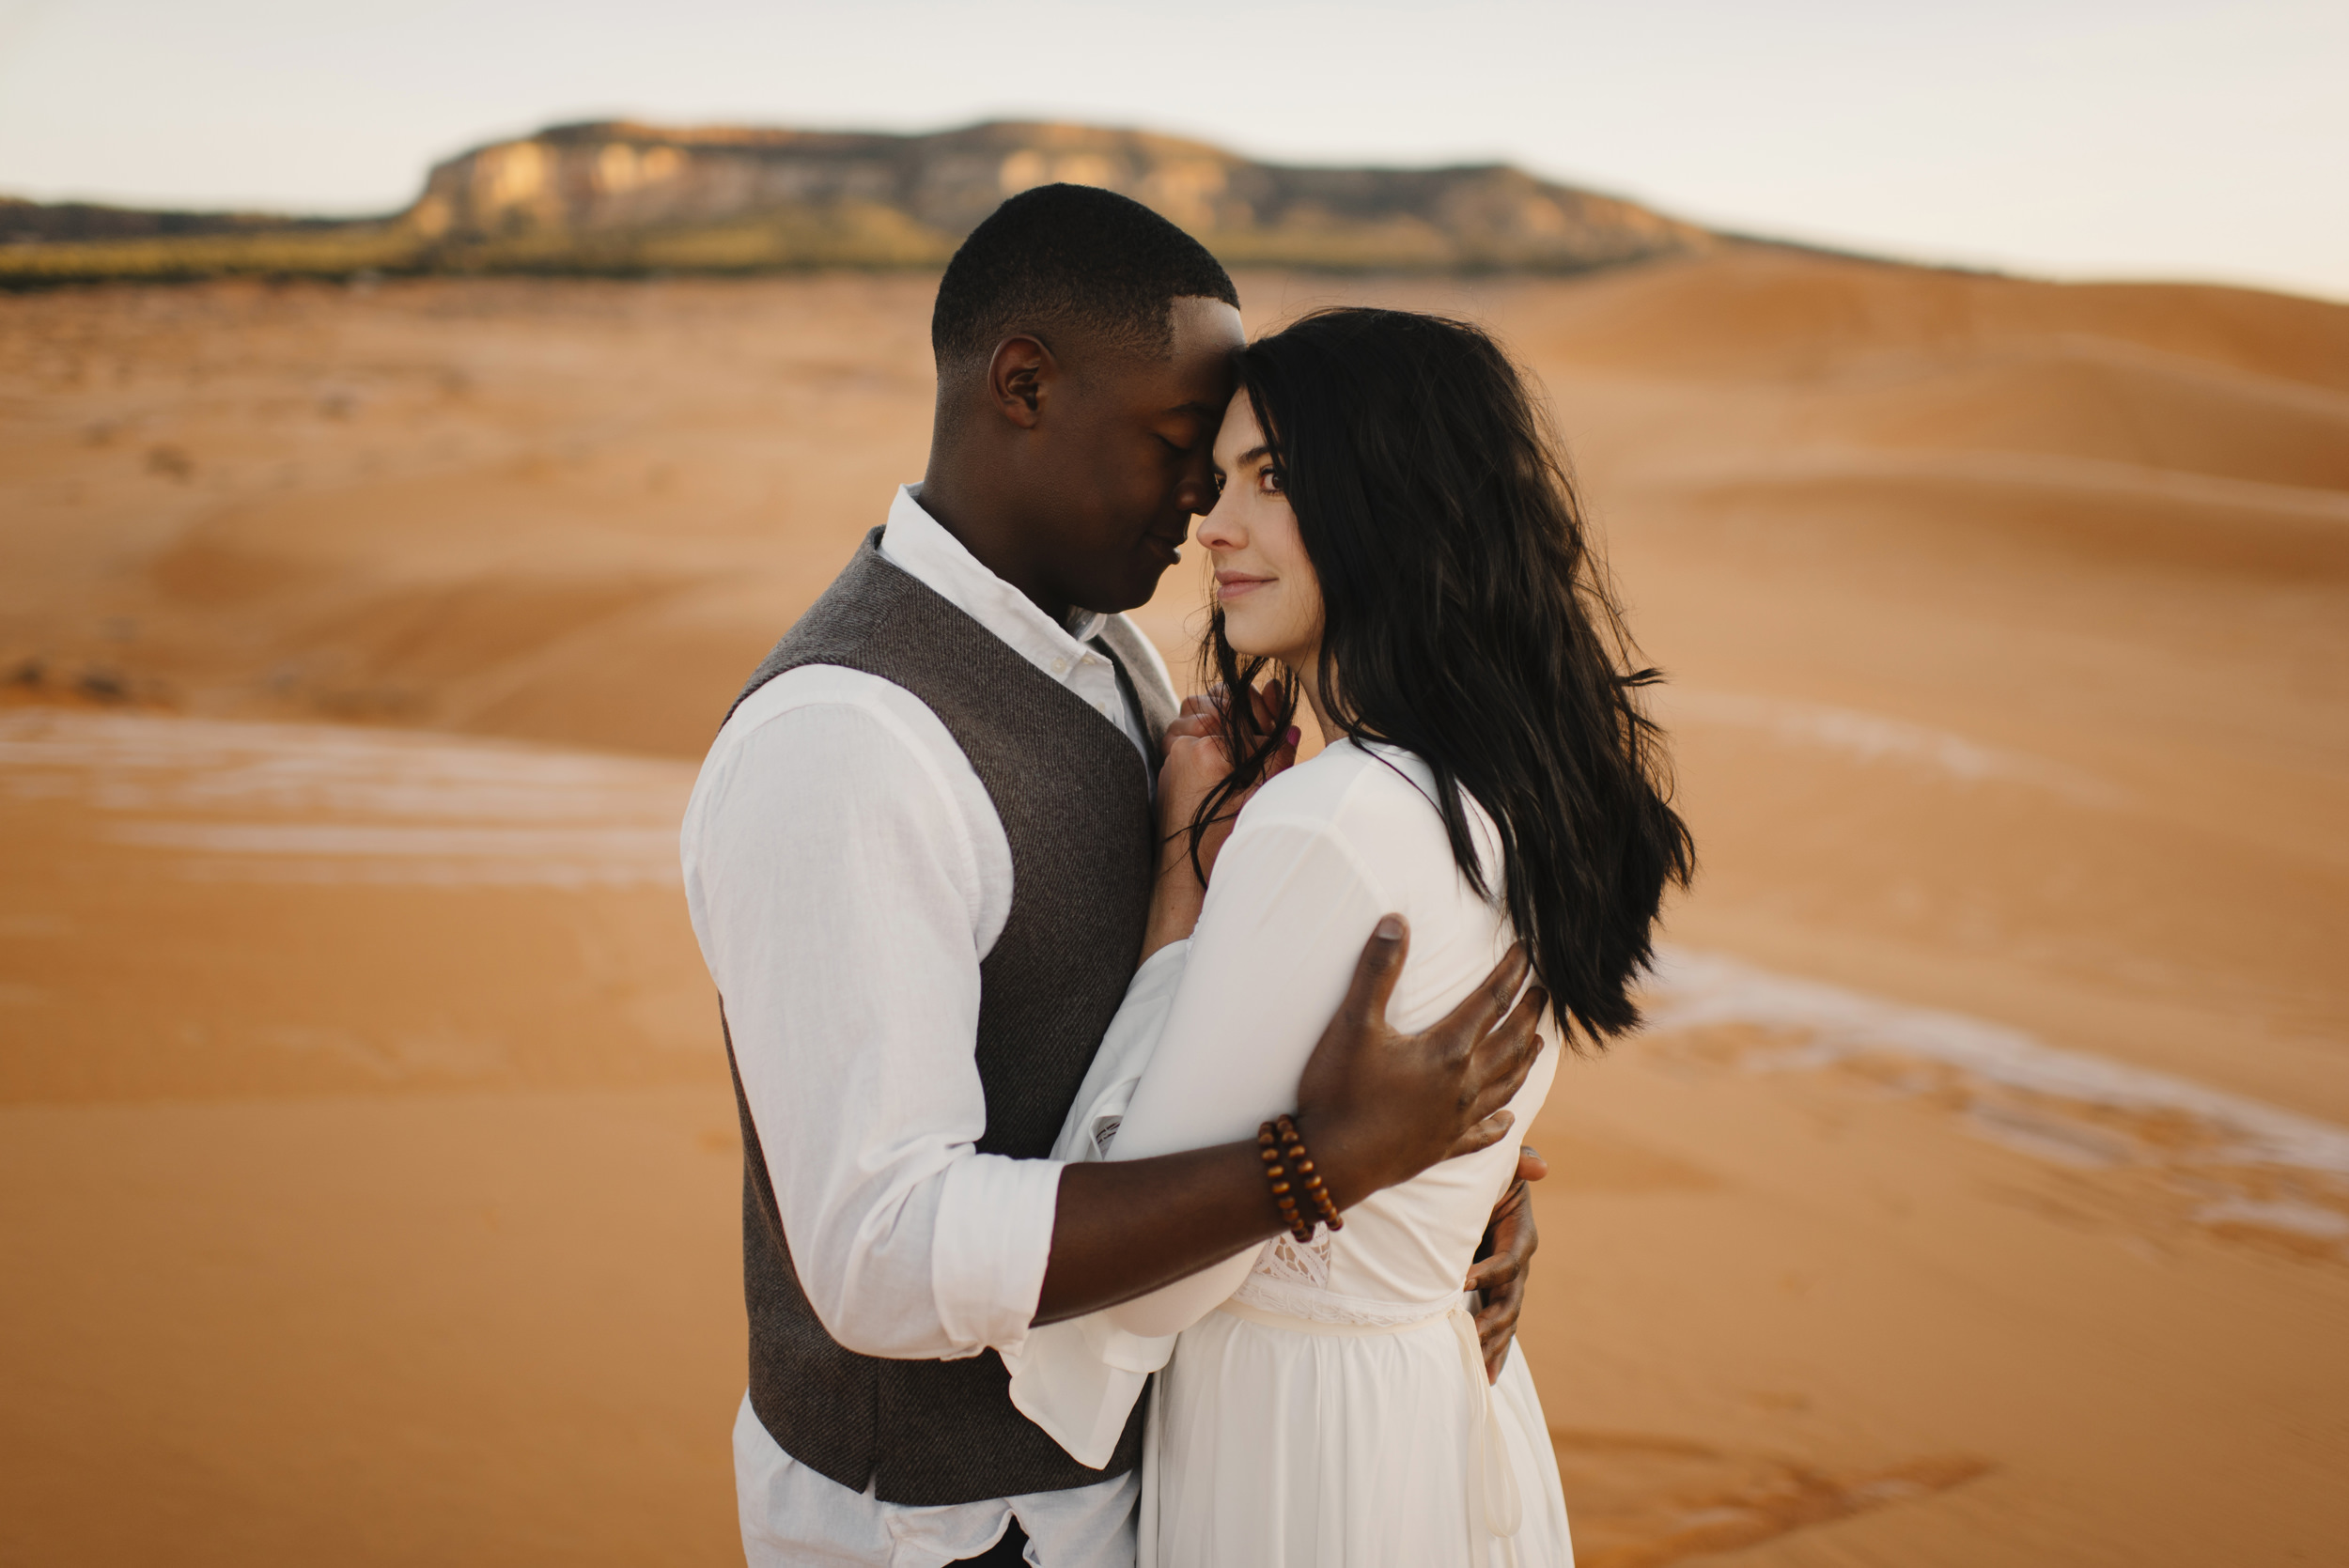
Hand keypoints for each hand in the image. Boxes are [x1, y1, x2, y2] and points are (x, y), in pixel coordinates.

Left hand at [1142, 681, 1296, 959]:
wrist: (1185, 875)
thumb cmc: (1223, 843)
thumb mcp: (1261, 799)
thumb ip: (1276, 757)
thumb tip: (1287, 723)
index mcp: (1208, 751)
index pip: (1248, 717)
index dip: (1268, 721)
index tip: (1278, 728)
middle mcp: (1184, 746)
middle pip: (1219, 702)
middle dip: (1243, 712)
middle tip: (1262, 729)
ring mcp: (1171, 753)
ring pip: (1198, 711)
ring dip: (1221, 717)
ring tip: (1241, 740)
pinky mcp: (1167, 763)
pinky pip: (1184, 729)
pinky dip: (1204, 731)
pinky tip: (1222, 749)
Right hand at [1292, 918, 1546, 1211]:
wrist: (1330, 1163)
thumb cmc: (1339, 1091)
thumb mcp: (1353, 1023)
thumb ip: (1377, 971)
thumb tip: (1396, 921)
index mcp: (1447, 1051)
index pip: (1491, 1003)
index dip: (1510, 974)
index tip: (1527, 953)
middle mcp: (1462, 1086)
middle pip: (1509, 1043)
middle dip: (1528, 1015)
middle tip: (1544, 994)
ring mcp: (1455, 1121)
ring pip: (1505, 1086)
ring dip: (1524, 1062)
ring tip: (1538, 1045)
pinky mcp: (1442, 1149)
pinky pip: (1482, 1135)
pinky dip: (1500, 1127)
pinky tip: (1509, 1122)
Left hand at [1465, 1145, 1547, 1381]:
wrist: (1485, 1189)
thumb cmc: (1491, 1175)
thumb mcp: (1504, 1166)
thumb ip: (1520, 1164)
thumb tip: (1539, 1166)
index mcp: (1522, 1236)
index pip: (1510, 1261)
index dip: (1490, 1271)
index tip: (1462, 1279)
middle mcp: (1519, 1265)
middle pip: (1511, 1301)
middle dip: (1494, 1322)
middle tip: (1473, 1337)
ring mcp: (1508, 1283)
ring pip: (1506, 1321)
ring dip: (1494, 1345)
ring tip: (1481, 1370)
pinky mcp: (1495, 1293)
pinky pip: (1498, 1325)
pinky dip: (1494, 1350)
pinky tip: (1486, 1376)